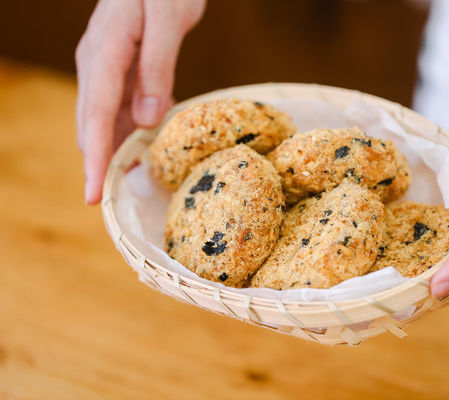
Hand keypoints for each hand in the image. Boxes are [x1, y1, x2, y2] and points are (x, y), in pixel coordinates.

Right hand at [76, 0, 205, 203]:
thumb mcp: (168, 20)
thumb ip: (158, 69)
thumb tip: (146, 122)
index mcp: (105, 50)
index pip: (95, 114)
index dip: (94, 157)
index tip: (93, 193)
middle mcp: (98, 63)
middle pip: (92, 123)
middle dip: (98, 165)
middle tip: (109, 204)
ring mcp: (107, 68)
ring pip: (105, 121)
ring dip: (114, 153)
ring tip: (129, 188)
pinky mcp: (123, 72)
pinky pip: (121, 111)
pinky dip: (129, 135)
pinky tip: (143, 154)